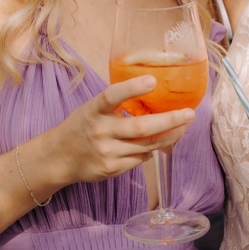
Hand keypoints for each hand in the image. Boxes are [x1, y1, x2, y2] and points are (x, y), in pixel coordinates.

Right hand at [39, 76, 198, 187]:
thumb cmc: (83, 126)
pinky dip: (150, 150)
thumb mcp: (94, 108)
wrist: (59, 157)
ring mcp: (106, 152)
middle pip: (141, 127)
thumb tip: (155, 95)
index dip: (132, 88)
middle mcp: (100, 130)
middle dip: (170, 121)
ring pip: (147, 145)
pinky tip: (154, 144)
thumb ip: (118, 104)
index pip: (112, 96)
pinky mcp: (111, 169)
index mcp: (94, 110)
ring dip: (168, 136)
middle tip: (189, 114)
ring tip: (182, 127)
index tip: (152, 80)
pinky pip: (140, 158)